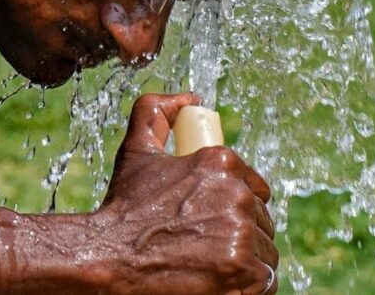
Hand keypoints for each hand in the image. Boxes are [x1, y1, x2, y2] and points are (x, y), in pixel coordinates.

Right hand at [95, 93, 277, 294]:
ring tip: (210, 265)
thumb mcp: (136, 150)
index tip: (215, 220)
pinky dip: (247, 286)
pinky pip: (265, 282)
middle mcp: (238, 196)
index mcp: (221, 162)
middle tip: (207, 246)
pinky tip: (220, 282)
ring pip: (265, 253)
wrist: (109, 256)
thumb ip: (156, 112)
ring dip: (245, 262)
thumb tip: (190, 97)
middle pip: (262, 222)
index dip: (239, 205)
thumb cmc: (124, 206)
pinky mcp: (246, 274)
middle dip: (241, 234)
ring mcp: (244, 237)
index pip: (256, 188)